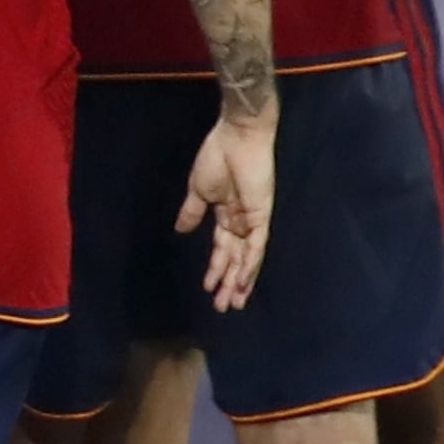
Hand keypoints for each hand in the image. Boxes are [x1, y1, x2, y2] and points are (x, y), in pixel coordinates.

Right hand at [177, 114, 277, 308]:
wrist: (236, 137)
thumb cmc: (217, 157)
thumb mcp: (199, 189)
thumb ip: (192, 211)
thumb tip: (180, 231)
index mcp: (227, 214)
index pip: (223, 248)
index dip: (216, 268)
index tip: (208, 288)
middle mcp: (242, 221)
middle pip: (236, 259)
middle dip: (229, 283)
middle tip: (223, 307)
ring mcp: (254, 219)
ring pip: (248, 258)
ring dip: (240, 280)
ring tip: (234, 302)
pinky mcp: (262, 214)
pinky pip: (257, 244)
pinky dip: (251, 263)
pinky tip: (243, 281)